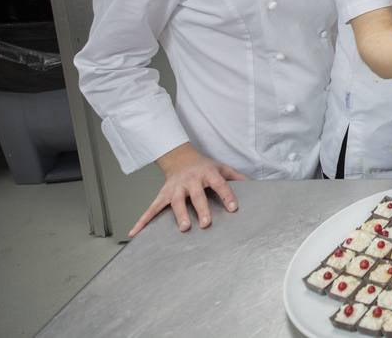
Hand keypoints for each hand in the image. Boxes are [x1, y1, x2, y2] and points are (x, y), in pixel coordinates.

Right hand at [131, 143, 245, 237]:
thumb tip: (256, 185)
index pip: (220, 185)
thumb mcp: (222, 167)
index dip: (228, 196)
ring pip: (176, 202)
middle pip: (197, 196)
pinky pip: (151, 208)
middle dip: (201, 209)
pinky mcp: (163, 195)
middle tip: (206, 223)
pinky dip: (142, 220)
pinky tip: (134, 232)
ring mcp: (175, 189)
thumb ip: (237, 178)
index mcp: (208, 174)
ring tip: (183, 228)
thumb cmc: (205, 166)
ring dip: (179, 215)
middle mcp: (191, 181)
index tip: (234, 208)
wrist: (180, 158)